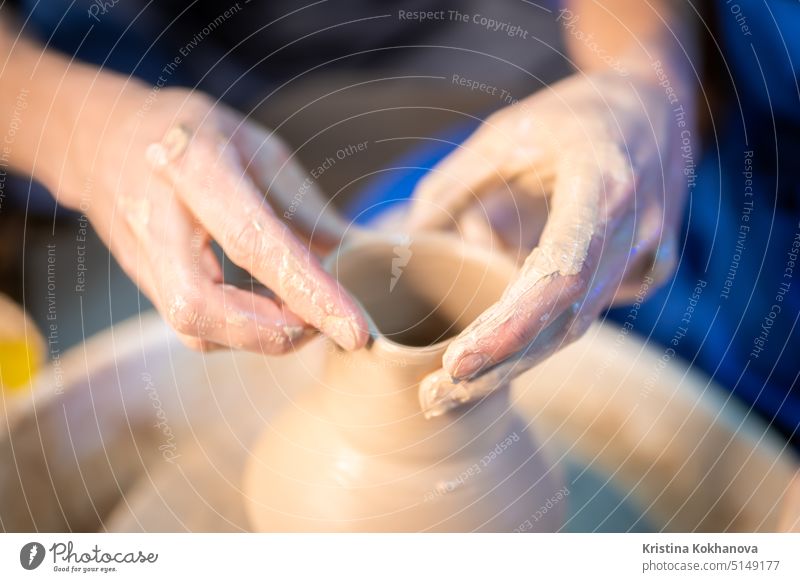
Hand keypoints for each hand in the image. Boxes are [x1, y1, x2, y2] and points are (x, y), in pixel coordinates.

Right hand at [59, 83, 367, 351]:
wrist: (100, 138)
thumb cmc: (188, 134)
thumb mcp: (254, 145)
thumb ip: (299, 202)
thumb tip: (345, 251)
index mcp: (193, 169)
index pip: (253, 243)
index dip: (307, 290)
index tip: (354, 329)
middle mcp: (158, 221)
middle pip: (205, 306)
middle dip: (277, 332)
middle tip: (327, 325)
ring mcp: (144, 260)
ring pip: (196, 329)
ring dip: (262, 336)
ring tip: (304, 317)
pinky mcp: (146, 283)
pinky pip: (194, 328)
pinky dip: (240, 333)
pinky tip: (269, 313)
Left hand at [409, 71, 693, 416]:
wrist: (655, 105)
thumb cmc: (573, 114)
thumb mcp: (505, 133)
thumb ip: (453, 186)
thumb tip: (405, 241)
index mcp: (602, 186)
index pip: (558, 275)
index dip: (509, 327)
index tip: (456, 364)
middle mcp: (634, 231)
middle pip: (564, 321)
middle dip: (498, 366)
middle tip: (433, 399)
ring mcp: (649, 256)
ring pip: (576, 328)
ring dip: (513, 363)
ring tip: (449, 391)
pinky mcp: (646, 272)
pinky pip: (587, 314)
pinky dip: (539, 336)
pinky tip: (496, 353)